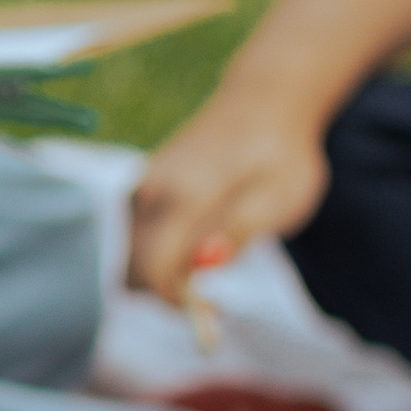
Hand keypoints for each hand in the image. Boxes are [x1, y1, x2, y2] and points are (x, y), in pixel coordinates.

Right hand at [128, 88, 333, 305]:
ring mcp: (141, 187)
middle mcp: (150, 190)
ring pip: (130, 255)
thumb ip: (241, 229)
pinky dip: (158, 256)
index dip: (177, 301)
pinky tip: (196, 249)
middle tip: (214, 298)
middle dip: (166, 294)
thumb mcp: (280, 196)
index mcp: (183, 194)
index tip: (214, 310)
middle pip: (132, 268)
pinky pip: (135, 237)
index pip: (153, 268)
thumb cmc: (280, 153)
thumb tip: (205, 263)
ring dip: (161, 277)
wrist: (264, 100)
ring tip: (210, 268)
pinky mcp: (142, 188)